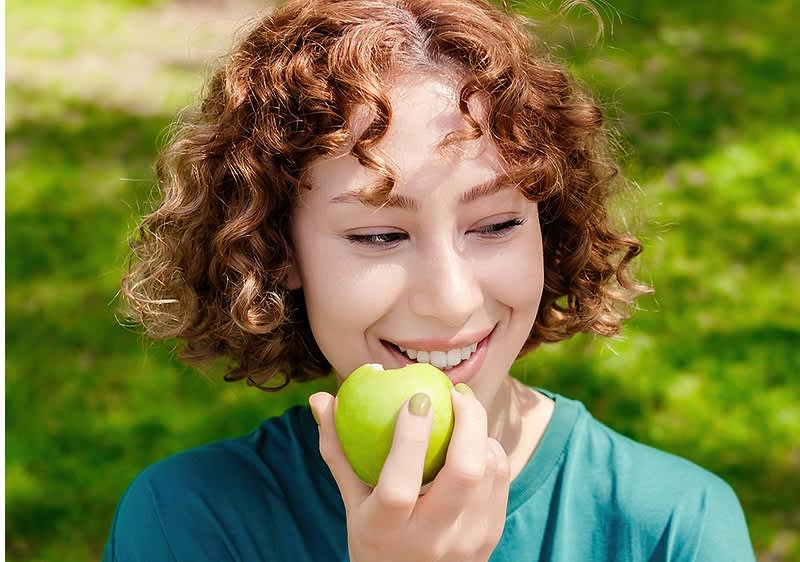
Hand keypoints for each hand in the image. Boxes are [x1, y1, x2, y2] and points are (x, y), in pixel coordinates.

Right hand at [309, 385, 510, 561]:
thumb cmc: (376, 537)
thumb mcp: (352, 504)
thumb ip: (338, 451)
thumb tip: (319, 399)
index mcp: (387, 531)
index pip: (400, 485)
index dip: (410, 438)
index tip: (417, 397)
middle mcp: (431, 540)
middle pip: (465, 472)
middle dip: (469, 420)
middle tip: (456, 392)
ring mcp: (467, 541)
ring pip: (489, 471)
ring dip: (481, 432)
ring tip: (464, 412)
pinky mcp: (490, 537)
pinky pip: (500, 480)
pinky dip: (490, 452)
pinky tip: (476, 439)